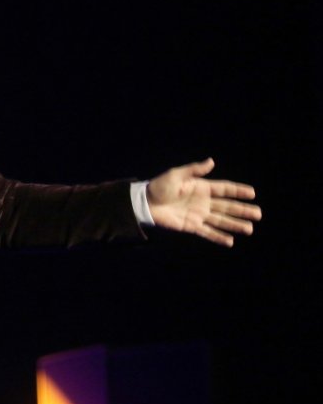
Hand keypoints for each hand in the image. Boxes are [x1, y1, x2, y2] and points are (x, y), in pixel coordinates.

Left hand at [147, 158, 261, 246]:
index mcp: (202, 187)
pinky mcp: (191, 226)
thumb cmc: (159, 187)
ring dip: (235, 225)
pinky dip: (218, 237)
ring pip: (221, 220)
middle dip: (242, 210)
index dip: (238, 191)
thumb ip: (194, 170)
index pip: (224, 189)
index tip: (252, 193)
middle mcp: (203, 202)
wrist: (145, 203)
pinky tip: (230, 241)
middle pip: (227, 206)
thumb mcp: (176, 175)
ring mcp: (199, 215)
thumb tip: (211, 161)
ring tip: (249, 229)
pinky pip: (207, 232)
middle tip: (258, 214)